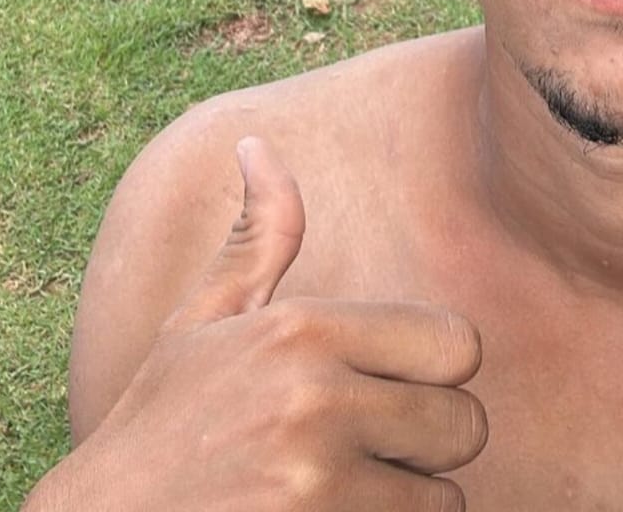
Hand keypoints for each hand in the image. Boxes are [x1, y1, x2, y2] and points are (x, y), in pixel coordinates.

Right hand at [25, 137, 487, 510]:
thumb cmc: (158, 425)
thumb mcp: (200, 324)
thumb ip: (257, 240)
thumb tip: (259, 146)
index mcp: (300, 332)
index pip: (457, 344)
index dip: (435, 373)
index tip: (394, 387)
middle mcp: (315, 400)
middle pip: (463, 424)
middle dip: (427, 444)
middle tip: (367, 449)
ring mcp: (316, 481)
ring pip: (441, 497)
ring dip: (404, 500)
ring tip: (339, 492)